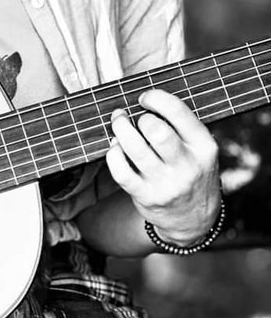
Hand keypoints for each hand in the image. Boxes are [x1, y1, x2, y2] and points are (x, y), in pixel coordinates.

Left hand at [106, 89, 220, 247]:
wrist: (194, 219)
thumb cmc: (191, 172)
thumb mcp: (199, 150)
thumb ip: (181, 128)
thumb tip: (144, 101)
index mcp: (204, 147)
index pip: (179, 113)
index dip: (156, 99)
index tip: (145, 98)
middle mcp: (188, 166)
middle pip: (157, 132)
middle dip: (138, 118)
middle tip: (130, 116)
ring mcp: (167, 184)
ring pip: (135, 149)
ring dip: (121, 130)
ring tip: (119, 124)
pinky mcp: (147, 197)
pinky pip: (121, 172)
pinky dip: (113, 154)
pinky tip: (115, 147)